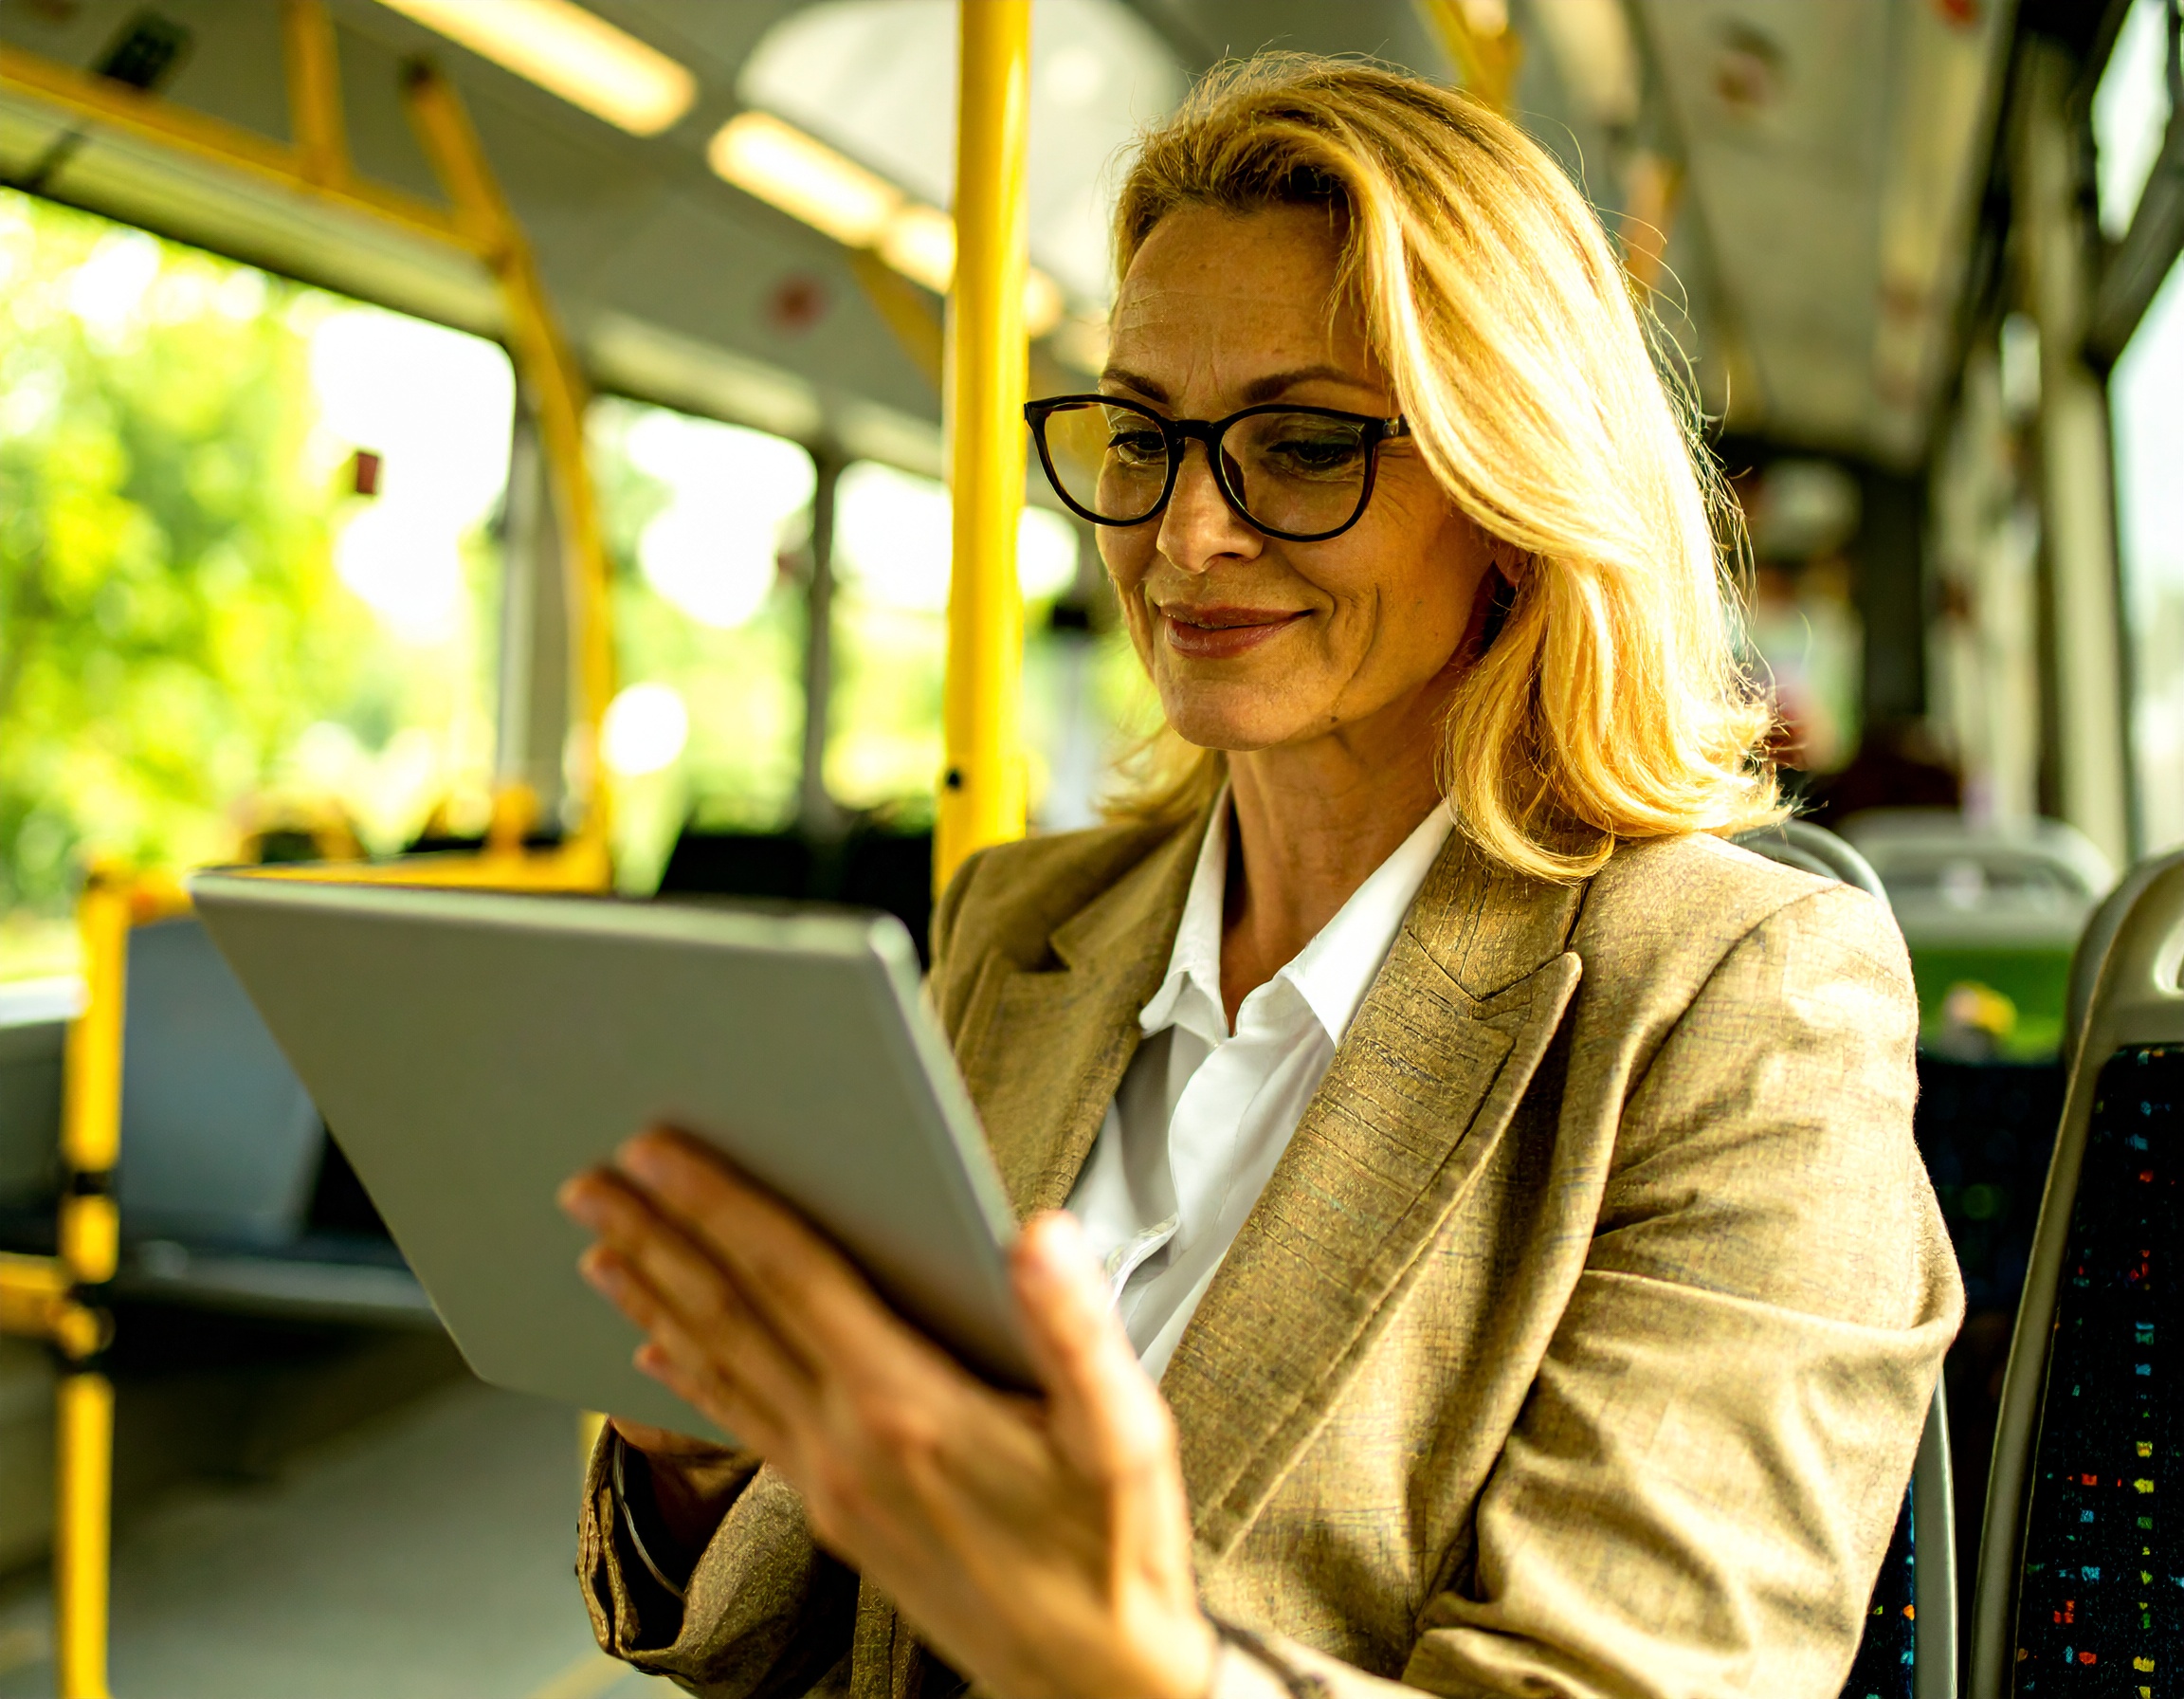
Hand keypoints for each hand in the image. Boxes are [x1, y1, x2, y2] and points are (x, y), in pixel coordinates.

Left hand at [559, 1129, 1215, 1698]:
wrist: (1090, 1684)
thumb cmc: (1113, 1554)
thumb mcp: (1124, 1436)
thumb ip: (1076, 1329)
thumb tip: (1038, 1237)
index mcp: (908, 1407)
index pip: (791, 1280)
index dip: (720, 1207)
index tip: (659, 1152)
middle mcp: (847, 1445)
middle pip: (729, 1318)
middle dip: (656, 1240)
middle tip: (588, 1180)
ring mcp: (829, 1485)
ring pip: (721, 1371)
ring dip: (654, 1302)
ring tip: (599, 1249)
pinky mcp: (832, 1515)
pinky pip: (742, 1429)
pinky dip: (690, 1382)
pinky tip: (654, 1360)